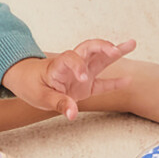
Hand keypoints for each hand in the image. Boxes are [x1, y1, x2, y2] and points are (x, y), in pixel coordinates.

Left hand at [1, 38, 136, 119]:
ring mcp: (81, 73)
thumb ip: (58, 103)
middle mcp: (73, 65)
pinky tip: (128, 80)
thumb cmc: (31, 84)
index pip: (72, 58)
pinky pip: (102, 83)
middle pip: (89, 49)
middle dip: (103, 47)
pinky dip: (114, 83)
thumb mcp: (40, 96)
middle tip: (115, 50)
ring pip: (100, 60)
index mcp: (60, 65)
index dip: (79, 66)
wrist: (26, 80)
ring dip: (115, 52)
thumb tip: (72, 114)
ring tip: (132, 43)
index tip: (84, 78)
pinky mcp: (86, 85)